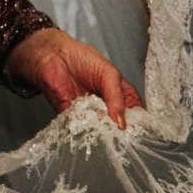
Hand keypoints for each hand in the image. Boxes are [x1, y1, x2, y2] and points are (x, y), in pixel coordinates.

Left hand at [4, 26, 139, 124]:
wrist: (52, 55)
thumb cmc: (82, 58)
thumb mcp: (110, 75)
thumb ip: (117, 97)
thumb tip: (121, 123)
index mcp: (119, 96)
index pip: (134, 114)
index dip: (139, 124)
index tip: (141, 132)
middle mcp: (104, 108)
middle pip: (118, 127)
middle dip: (121, 134)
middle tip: (124, 137)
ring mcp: (88, 114)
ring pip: (100, 131)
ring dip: (104, 135)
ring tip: (108, 133)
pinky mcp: (70, 117)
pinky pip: (80, 130)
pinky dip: (85, 131)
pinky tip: (91, 129)